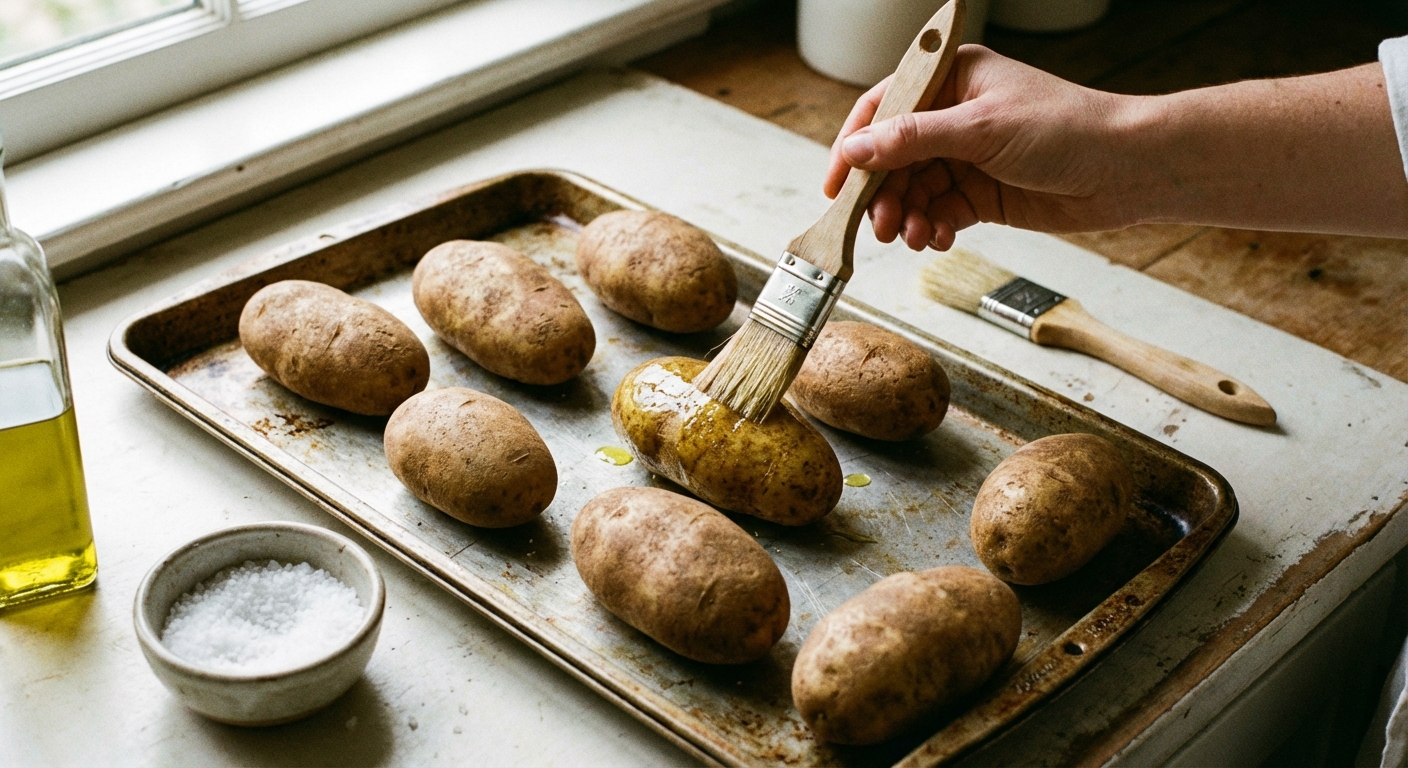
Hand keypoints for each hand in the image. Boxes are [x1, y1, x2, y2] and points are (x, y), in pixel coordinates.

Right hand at [824, 46, 1141, 250]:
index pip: (883, 109)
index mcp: (950, 80)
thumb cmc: (1066, 129)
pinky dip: (931, 227)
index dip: (853, 147)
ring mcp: (967, 157)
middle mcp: (953, 116)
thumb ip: (912, 140)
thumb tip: (854, 150)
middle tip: (878, 224)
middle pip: (891, 157)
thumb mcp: (980, 129)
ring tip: (911, 235)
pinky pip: (938, 212)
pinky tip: (937, 237)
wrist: (1126, 169)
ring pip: (912, 190)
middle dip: (882, 193)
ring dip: (906, 215)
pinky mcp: (981, 194)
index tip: (836, 186)